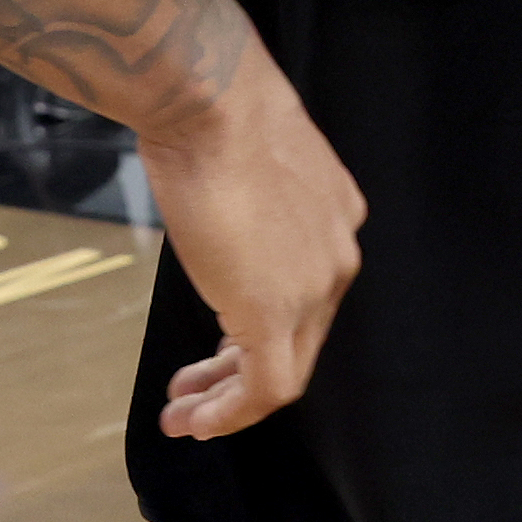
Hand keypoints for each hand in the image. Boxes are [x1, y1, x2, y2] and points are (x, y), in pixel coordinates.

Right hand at [141, 61, 364, 438]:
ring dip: (229, 400)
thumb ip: (245, 193)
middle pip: (298, 337)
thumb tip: (214, 205)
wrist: (207, 100)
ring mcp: (312, 288)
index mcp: (335, 217)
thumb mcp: (244, 154)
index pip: (305, 292)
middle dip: (239, 371)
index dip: (258, 322)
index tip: (219, 340)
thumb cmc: (211, 107)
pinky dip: (232, 412)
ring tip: (185, 417)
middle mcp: (336, 257)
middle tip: (195, 393)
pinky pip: (266, 387)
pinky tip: (197, 421)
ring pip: (283, 368)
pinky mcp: (275, 312)